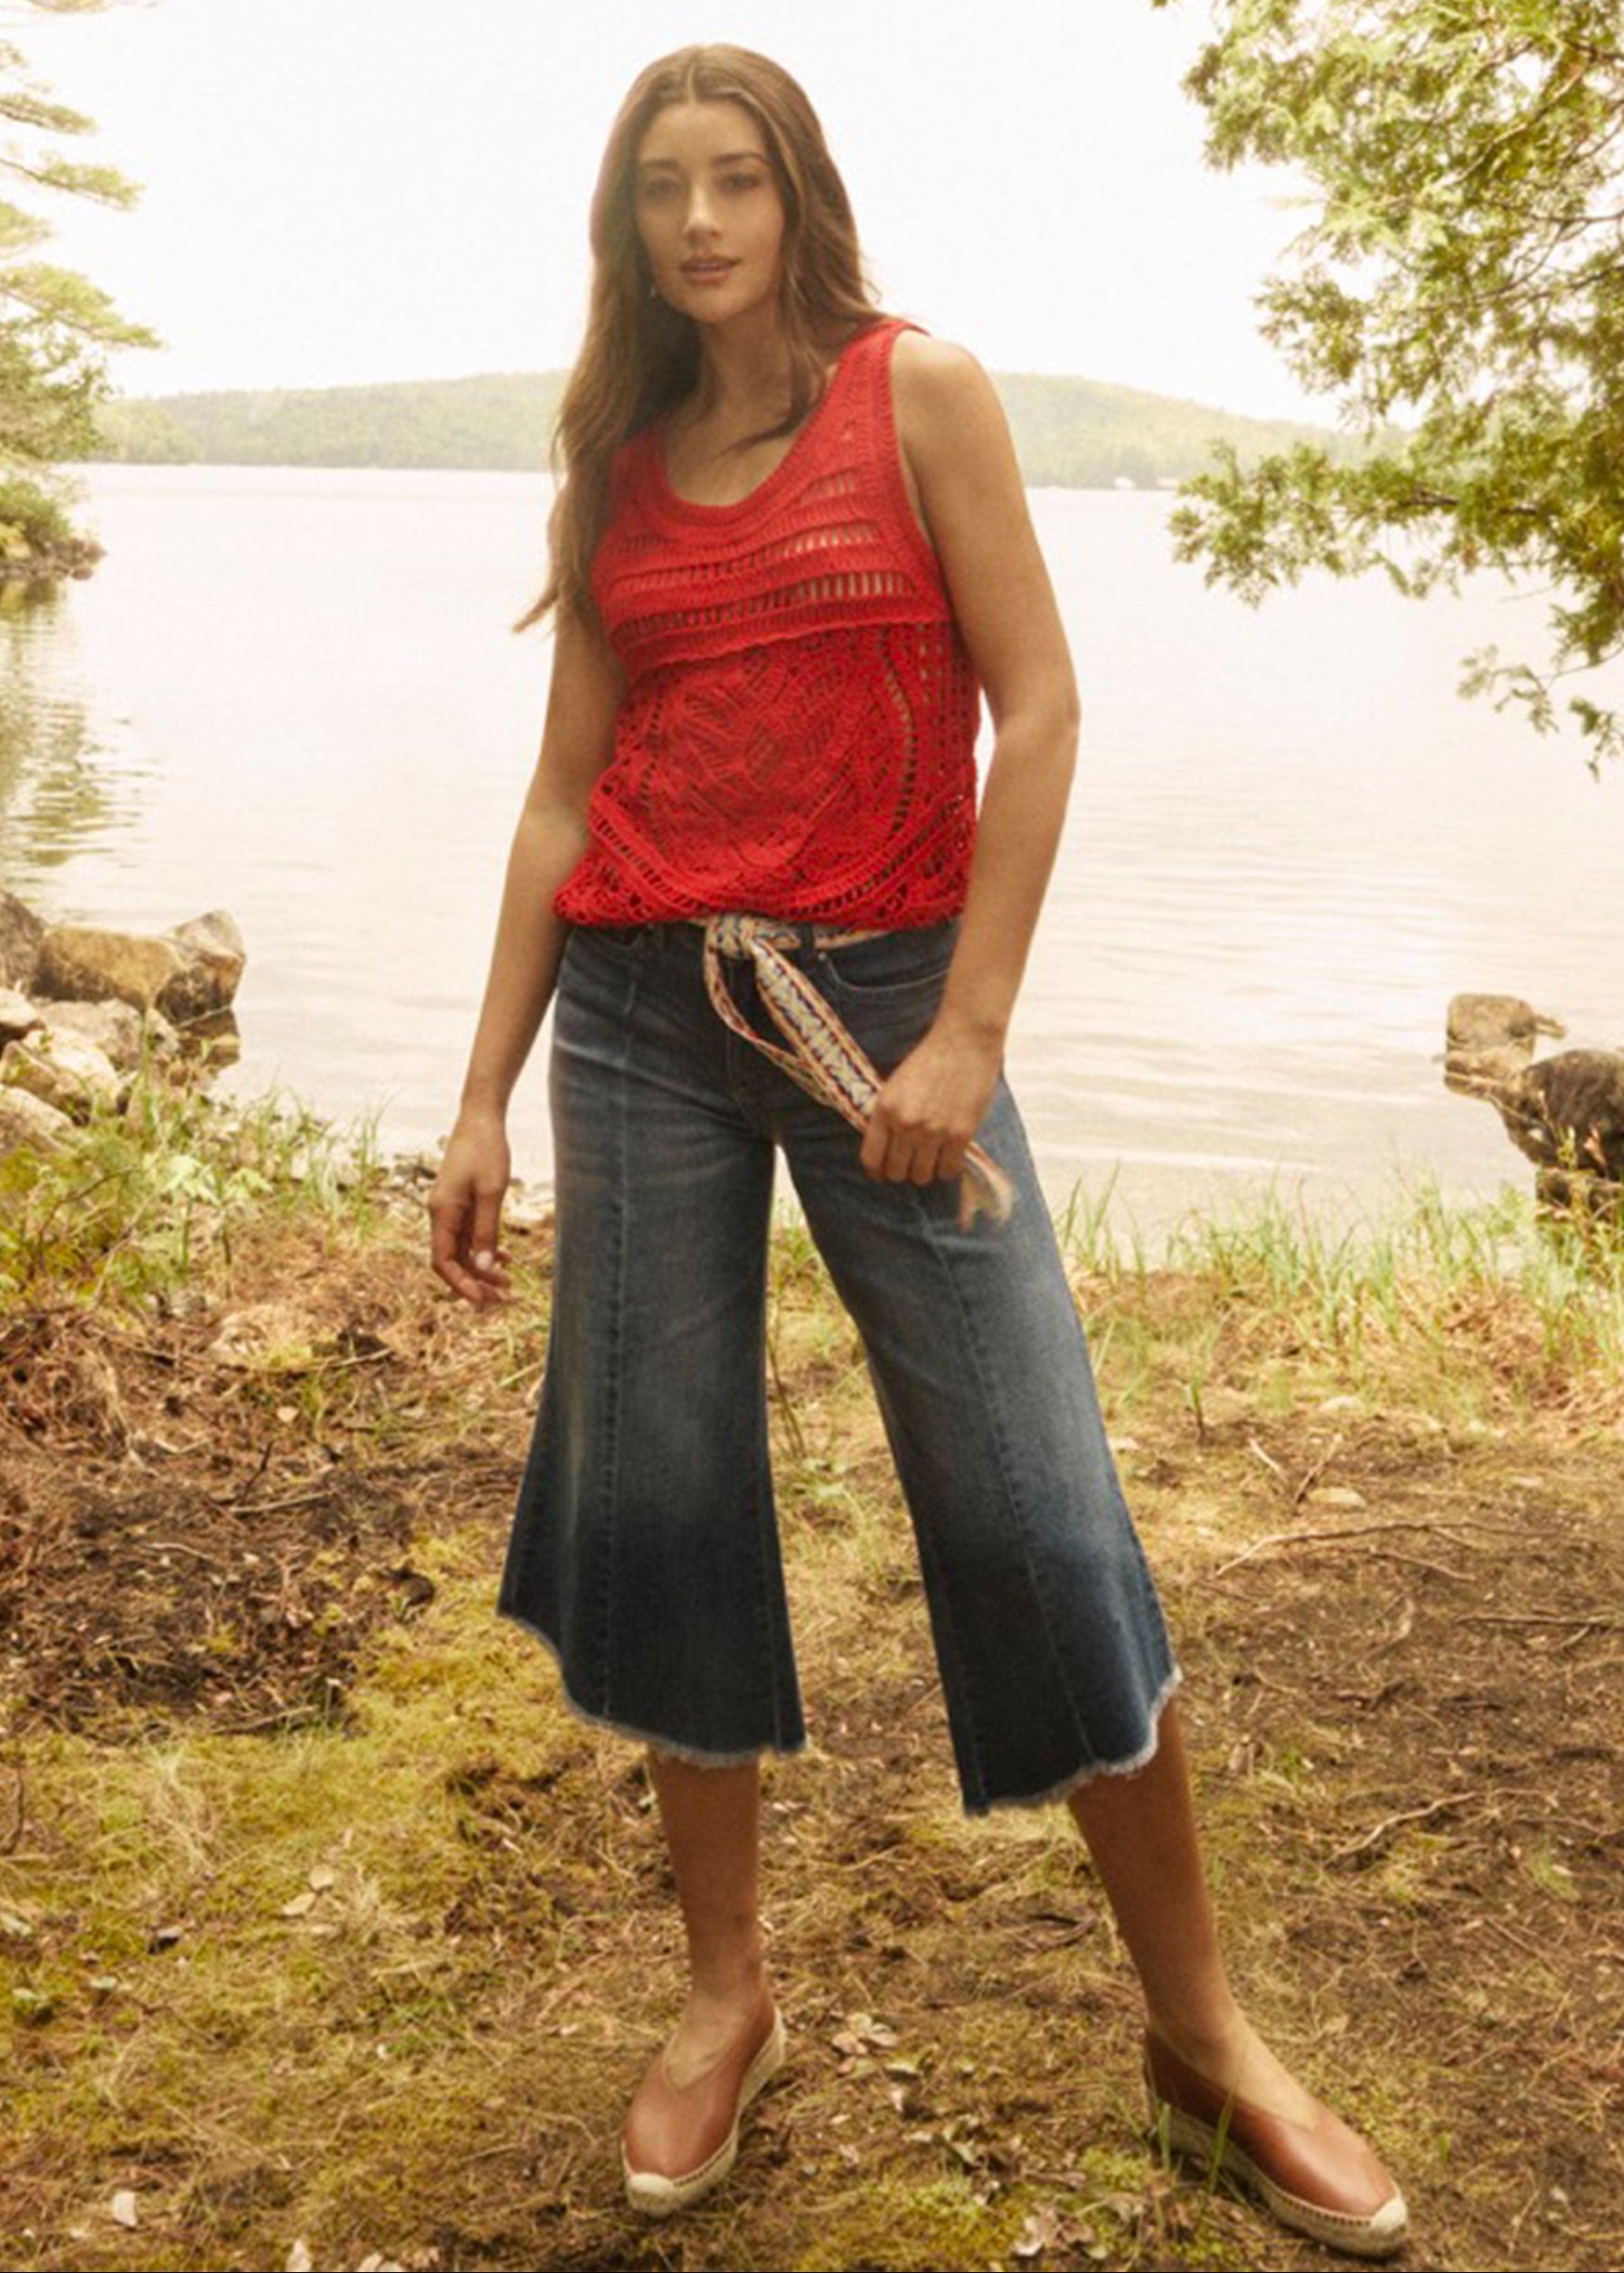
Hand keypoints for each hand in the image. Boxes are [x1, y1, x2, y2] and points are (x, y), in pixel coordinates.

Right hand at [428, 1110, 512, 1306]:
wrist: (481, 1118)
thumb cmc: (486, 1151)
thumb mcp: (491, 1193)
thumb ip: (486, 1230)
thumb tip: (483, 1266)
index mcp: (442, 1213)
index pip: (443, 1262)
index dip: (461, 1285)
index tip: (483, 1300)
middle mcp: (441, 1215)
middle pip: (452, 1261)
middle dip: (474, 1282)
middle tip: (501, 1299)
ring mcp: (450, 1210)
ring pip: (462, 1250)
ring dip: (482, 1268)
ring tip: (507, 1284)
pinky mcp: (461, 1203)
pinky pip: (469, 1235)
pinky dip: (485, 1249)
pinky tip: (505, 1258)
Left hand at [859, 1016, 1002, 1189]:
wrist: (964, 1042)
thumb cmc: (929, 1059)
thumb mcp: (896, 1085)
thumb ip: (888, 1115)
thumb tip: (884, 1148)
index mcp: (885, 1110)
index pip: (871, 1158)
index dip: (876, 1170)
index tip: (881, 1172)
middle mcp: (906, 1124)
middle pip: (896, 1172)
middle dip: (901, 1171)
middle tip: (910, 1164)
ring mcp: (934, 1132)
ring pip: (922, 1176)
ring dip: (924, 1172)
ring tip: (930, 1161)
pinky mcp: (960, 1135)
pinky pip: (948, 1170)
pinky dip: (947, 1169)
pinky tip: (948, 1157)